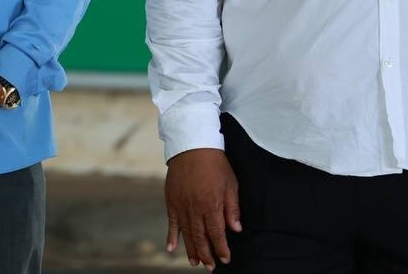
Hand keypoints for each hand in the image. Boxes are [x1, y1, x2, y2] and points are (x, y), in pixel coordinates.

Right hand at [164, 149, 241, 269]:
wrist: (192, 145)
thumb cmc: (215, 163)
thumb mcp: (231, 184)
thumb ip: (232, 208)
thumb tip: (236, 229)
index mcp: (211, 205)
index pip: (217, 233)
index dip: (221, 248)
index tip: (225, 259)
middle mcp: (195, 208)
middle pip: (200, 237)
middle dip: (206, 254)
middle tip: (210, 267)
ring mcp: (181, 205)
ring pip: (186, 233)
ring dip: (191, 249)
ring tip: (195, 262)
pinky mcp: (171, 200)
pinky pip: (171, 222)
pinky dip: (171, 236)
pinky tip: (171, 248)